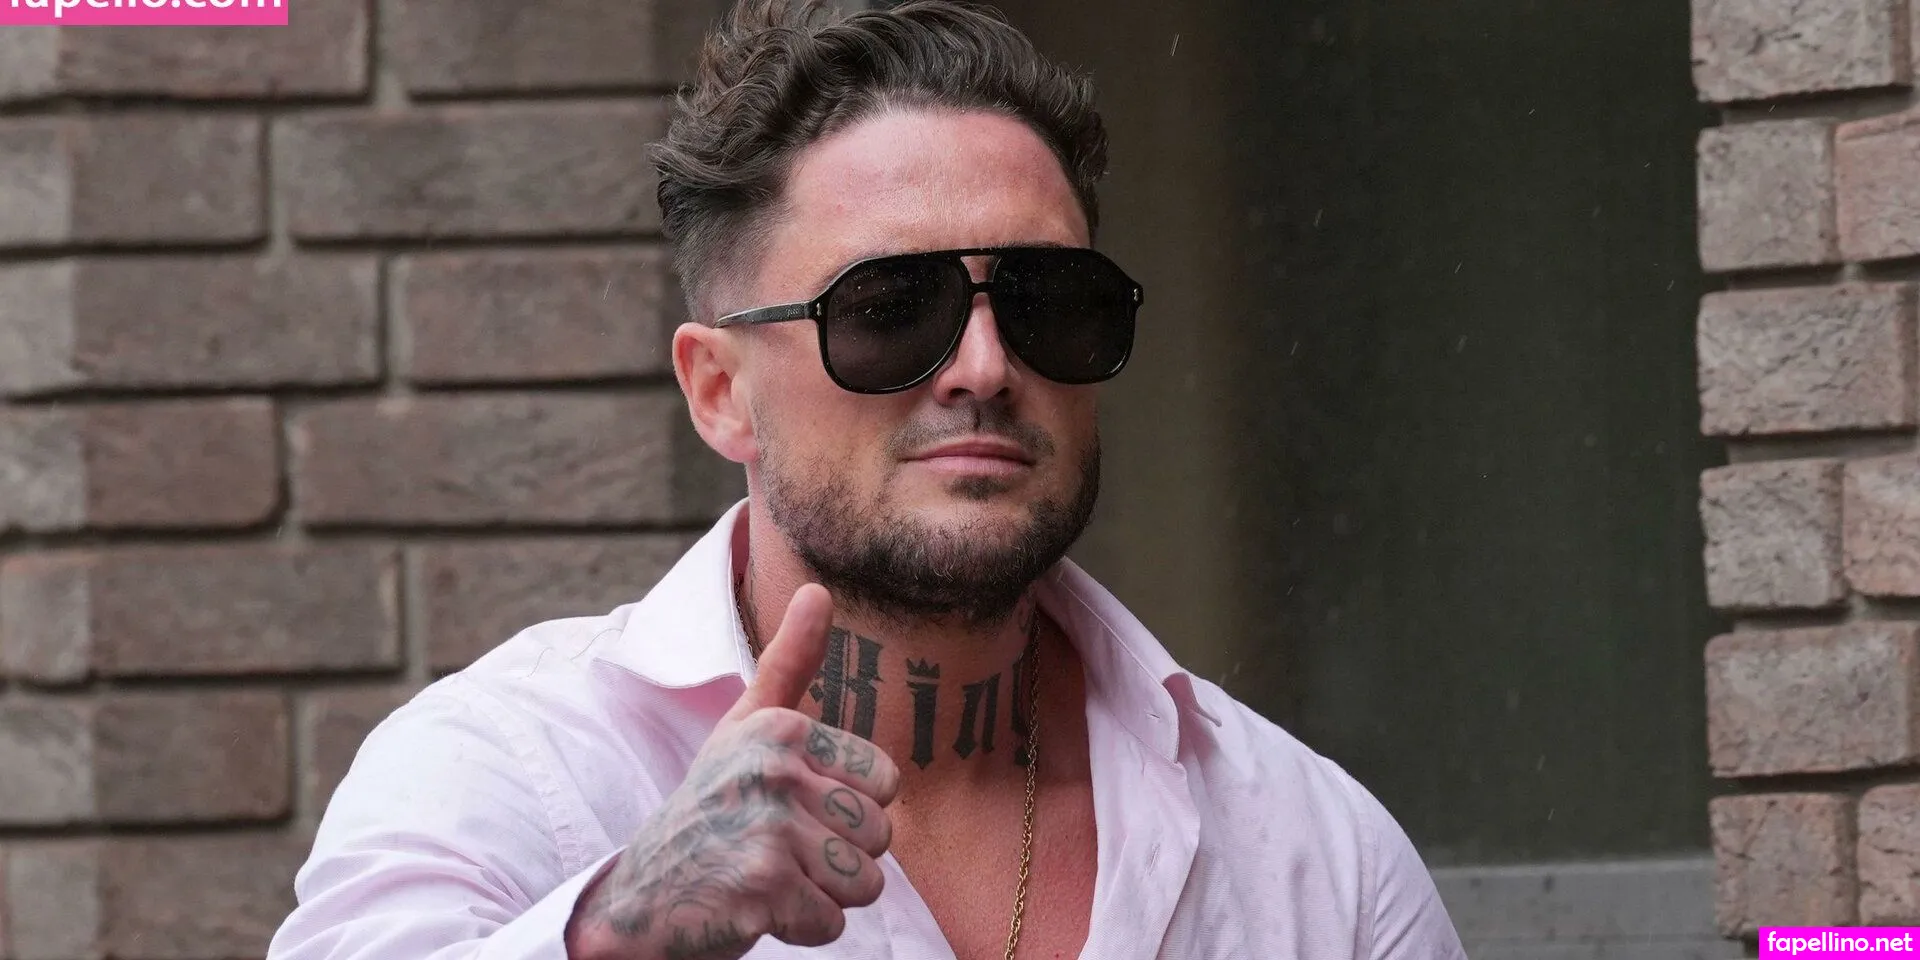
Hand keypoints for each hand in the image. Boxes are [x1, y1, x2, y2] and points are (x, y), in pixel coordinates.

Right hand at [565, 583, 901, 959]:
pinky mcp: (761, 886)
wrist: (639, 899)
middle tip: (779, 854)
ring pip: (865, 883)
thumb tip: (818, 589)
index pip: (888, 785)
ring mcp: (767, 827)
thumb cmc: (708, 810)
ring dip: (823, 897)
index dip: (851, 814)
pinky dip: (801, 929)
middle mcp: (775, 769)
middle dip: (840, 860)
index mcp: (782, 729)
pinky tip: (757, 909)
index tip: (795, 813)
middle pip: (881, 835)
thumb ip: (789, 663)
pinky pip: (832, 922)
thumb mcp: (745, 730)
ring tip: (770, 879)